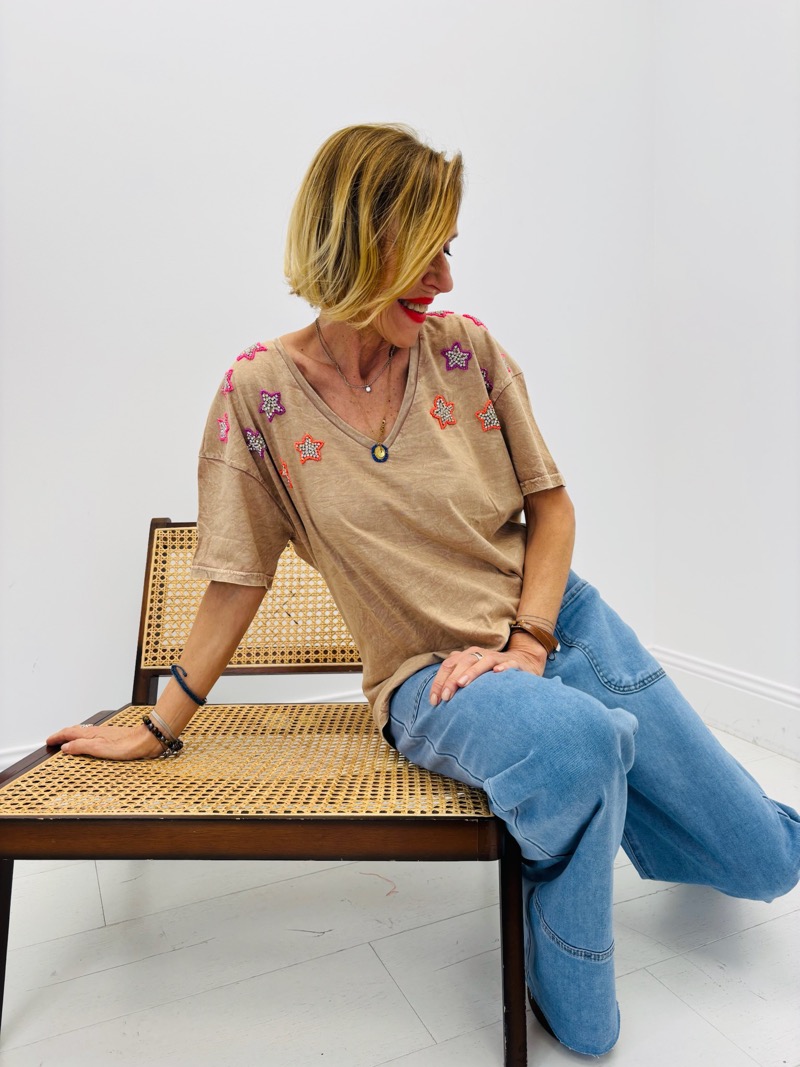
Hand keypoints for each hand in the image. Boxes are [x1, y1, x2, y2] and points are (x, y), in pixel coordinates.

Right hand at [46, 723, 164, 760]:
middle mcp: (97, 732)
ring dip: (73, 736)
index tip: (49, 740)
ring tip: (67, 741)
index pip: (69, 733)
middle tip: (54, 740)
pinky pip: (92, 736)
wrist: (146, 740)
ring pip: (83, 733)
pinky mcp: (112, 737)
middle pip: (75, 731)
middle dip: (63, 735)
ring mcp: (104, 733)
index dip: (58, 737)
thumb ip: (81, 747)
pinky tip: (88, 743)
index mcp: (91, 734)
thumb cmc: (126, 745)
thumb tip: (65, 747)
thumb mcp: (99, 749)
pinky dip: (84, 738)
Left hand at [429, 638, 547, 705]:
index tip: (434, 701)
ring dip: (472, 672)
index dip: (439, 682)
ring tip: (462, 683)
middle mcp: (480, 654)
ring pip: (483, 661)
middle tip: (446, 697)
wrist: (523, 662)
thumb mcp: (472, 676)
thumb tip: (436, 701)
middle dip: (451, 680)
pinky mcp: (515, 663)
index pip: (448, 665)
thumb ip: (456, 683)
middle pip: (462, 663)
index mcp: (466, 656)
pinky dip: (504, 667)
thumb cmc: (491, 674)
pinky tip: (498, 672)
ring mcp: (497, 658)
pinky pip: (509, 664)